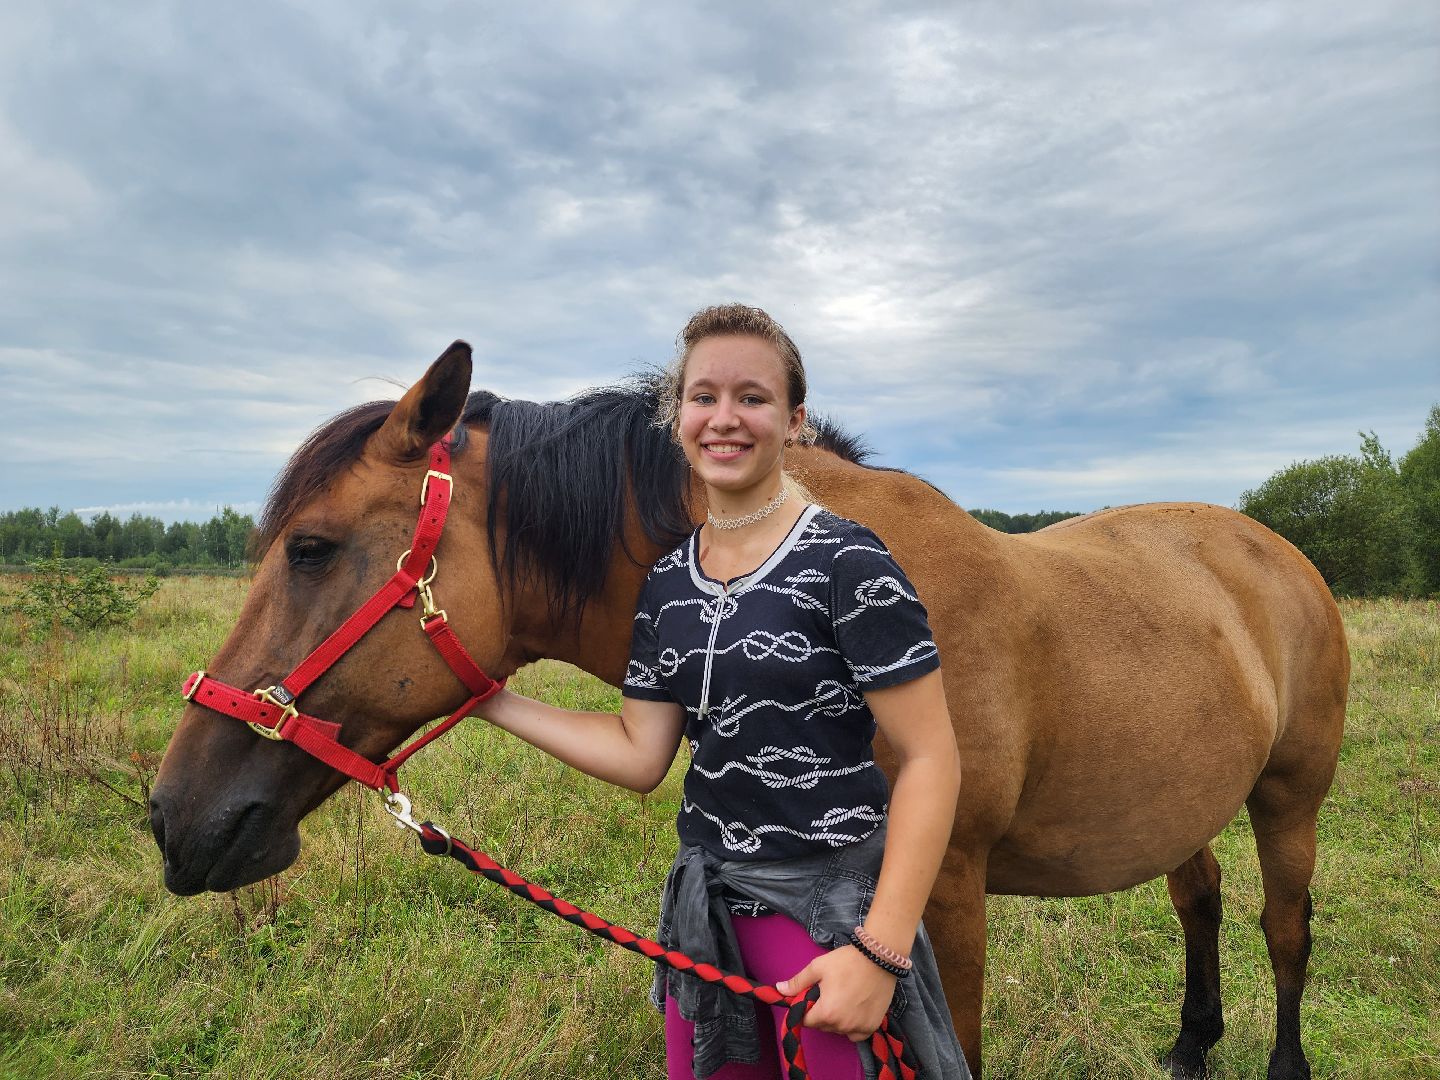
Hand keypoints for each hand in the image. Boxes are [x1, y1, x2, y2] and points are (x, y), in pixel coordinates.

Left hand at [776, 945, 896, 1042]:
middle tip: (830, 993)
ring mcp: (858, 1028)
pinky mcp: (872, 1027)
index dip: (805, 1009)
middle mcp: (842, 1025)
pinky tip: (854, 1009)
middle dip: (821, 1013)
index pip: (806, 1021)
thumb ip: (797, 982)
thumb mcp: (818, 967)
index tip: (813, 996)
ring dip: (837, 1019)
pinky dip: (852, 1026)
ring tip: (844, 998)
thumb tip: (779, 989)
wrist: (879, 958)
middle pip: (822, 1026)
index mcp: (826, 1012)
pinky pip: (855, 1034)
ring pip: (838, 1030)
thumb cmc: (846, 961)